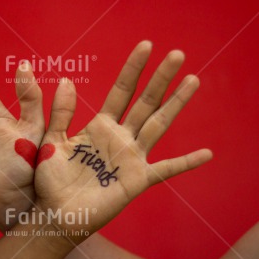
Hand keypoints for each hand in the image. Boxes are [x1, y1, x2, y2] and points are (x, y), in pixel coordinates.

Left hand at [34, 41, 211, 238]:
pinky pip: (166, 169)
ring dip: (176, 103)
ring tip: (193, 80)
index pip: (121, 90)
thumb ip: (61, 113)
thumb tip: (68, 80)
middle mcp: (120, 138)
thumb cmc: (50, 180)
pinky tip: (207, 153)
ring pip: (158, 125)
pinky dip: (186, 162)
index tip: (146, 45)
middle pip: (145, 102)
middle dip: (161, 78)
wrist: (55, 213)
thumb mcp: (52, 141)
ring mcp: (131, 157)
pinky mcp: (137, 180)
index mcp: (100, 126)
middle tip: (178, 54)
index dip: (133, 69)